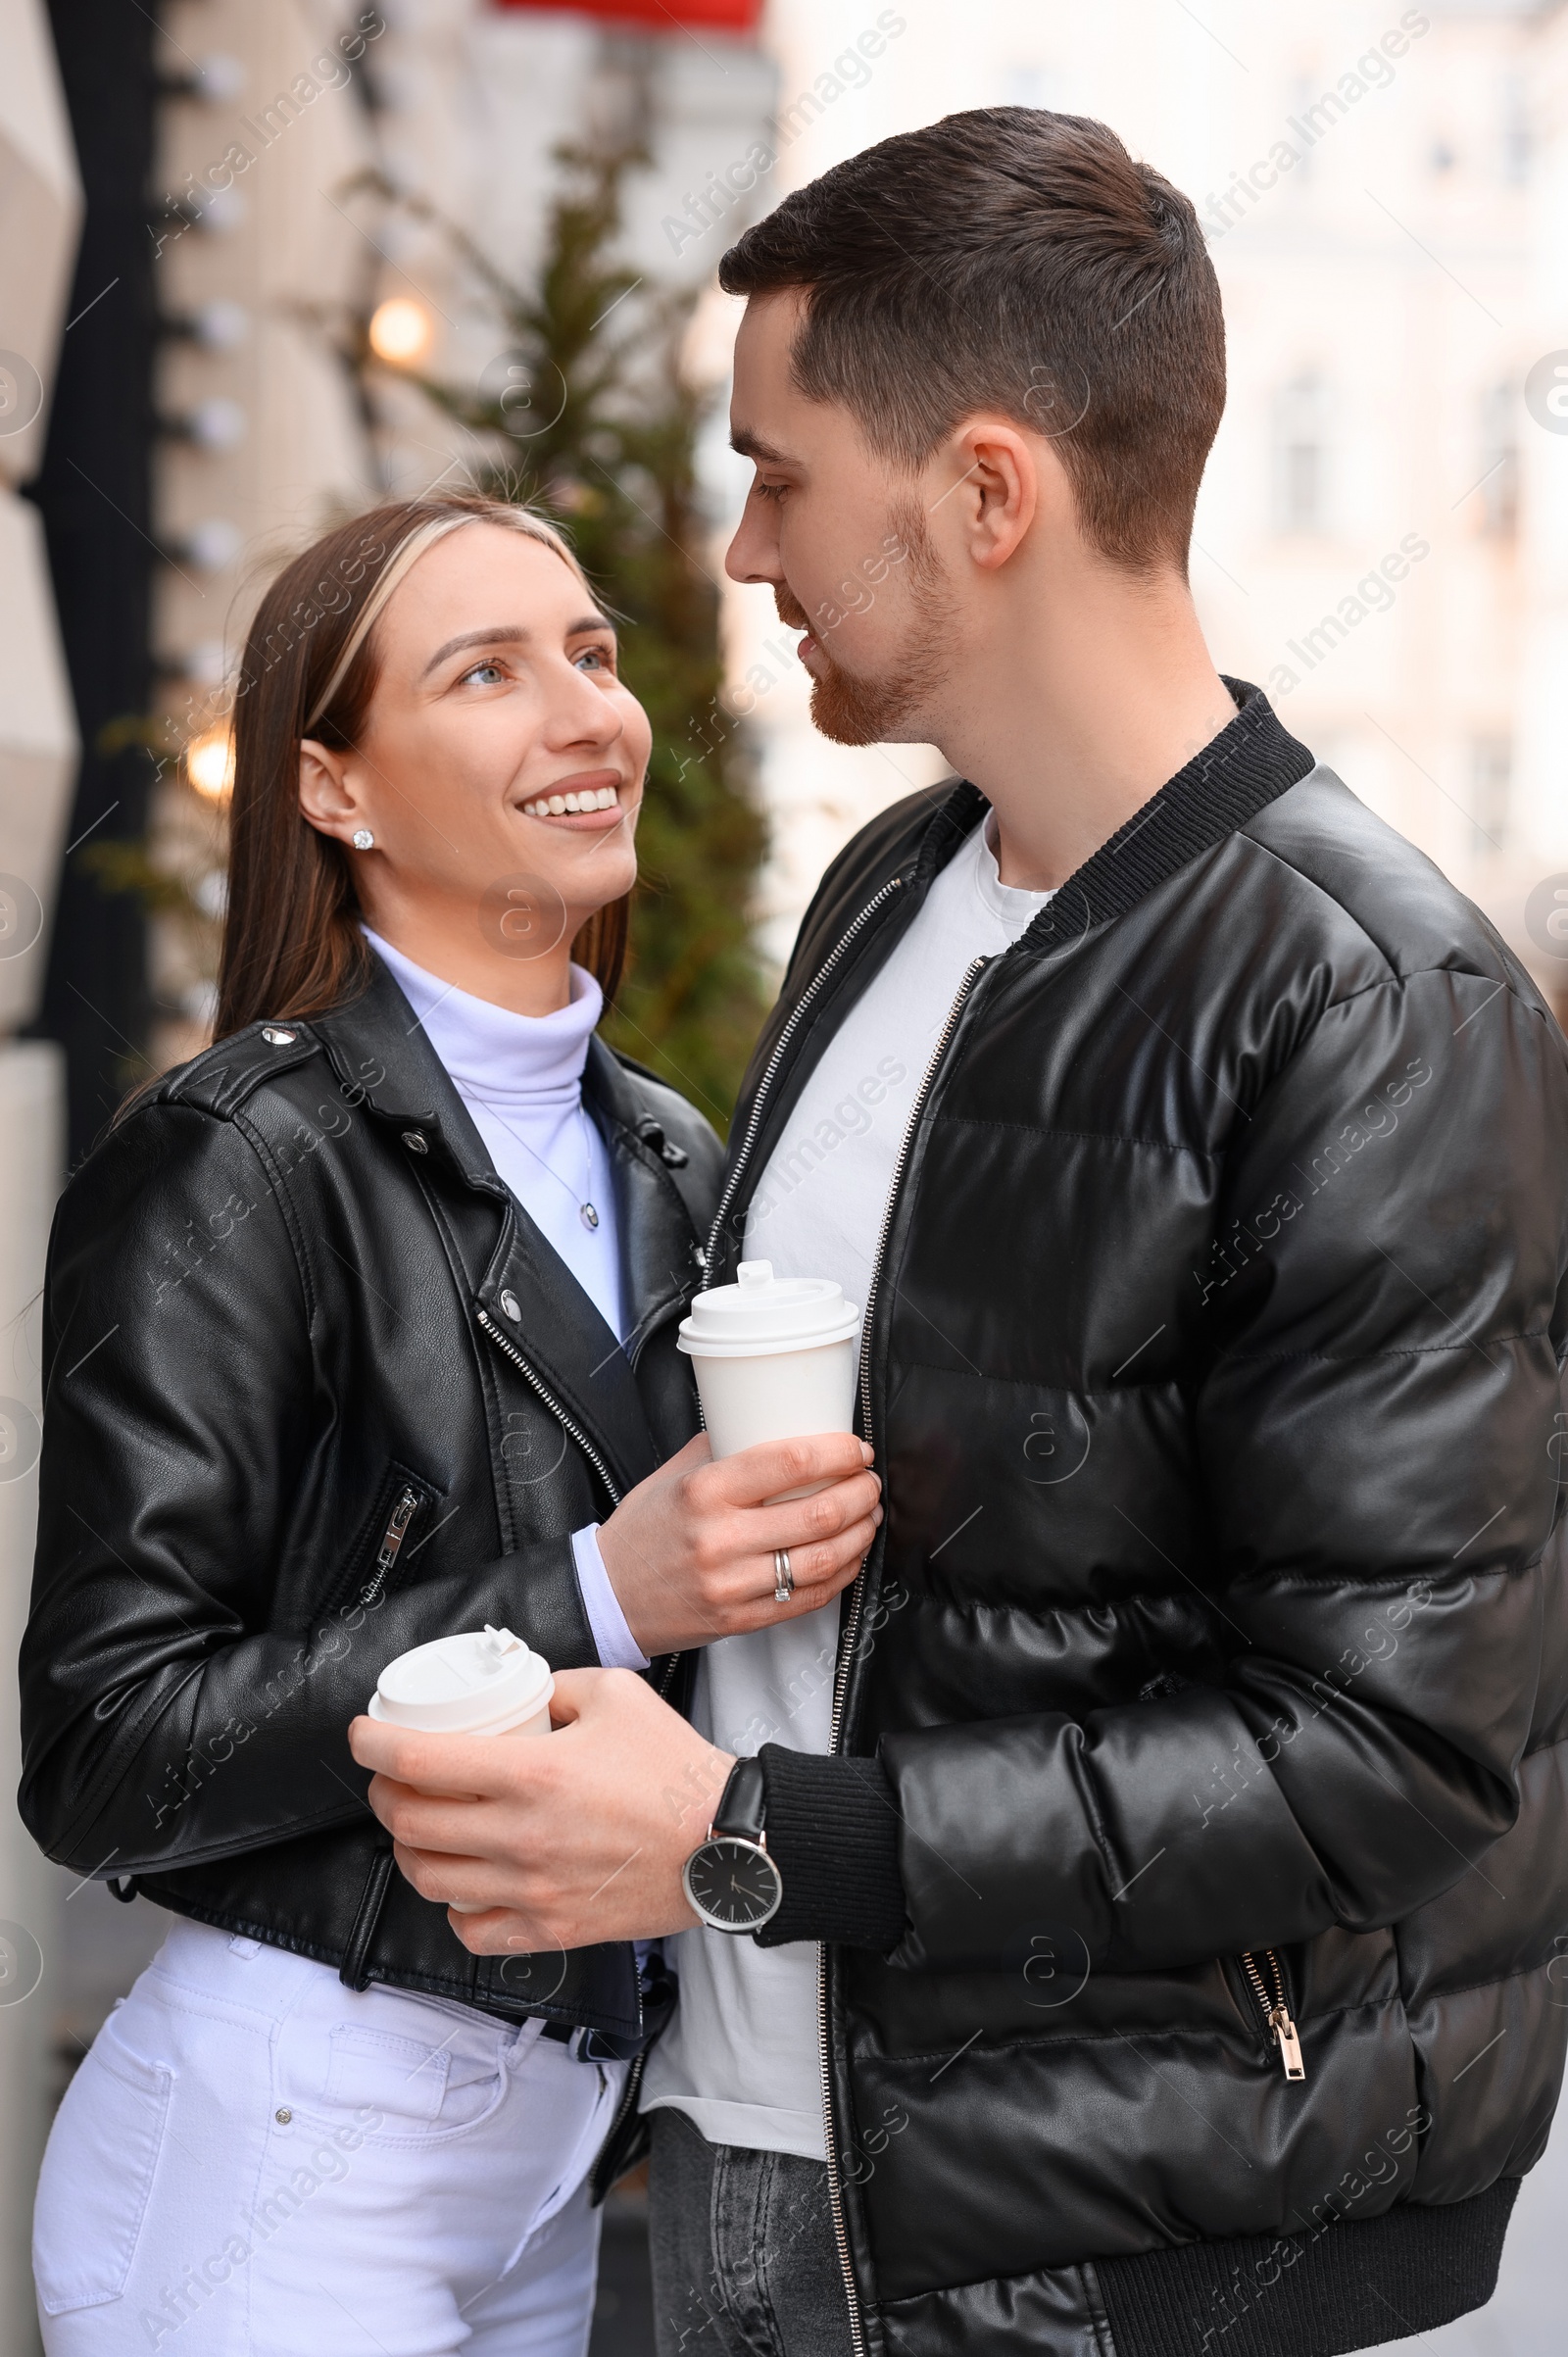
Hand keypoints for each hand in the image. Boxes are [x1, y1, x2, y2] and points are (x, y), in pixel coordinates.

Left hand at [348, 1668, 732, 1949]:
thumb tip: (521, 1692)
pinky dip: (454, 1907)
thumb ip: (556, 1687)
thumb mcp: (616, 1694)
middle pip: (409, 1824)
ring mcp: (532, 1890)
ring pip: (429, 1879)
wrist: (726, 1843)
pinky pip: (471, 1932)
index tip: (364, 1735)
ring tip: (422, 1828)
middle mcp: (521, 1836)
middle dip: (384, 1796)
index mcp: (533, 1773)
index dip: (374, 1744)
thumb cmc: (677, 1771)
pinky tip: (465, 1883)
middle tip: (392, 1779)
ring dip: (410, 1850)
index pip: (420, 1760)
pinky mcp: (551, 1928)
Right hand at [595, 1430, 881, 1655]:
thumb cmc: (641, 1532)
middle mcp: (720, 1539)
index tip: (855, 1449)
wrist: (606, 1597)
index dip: (837, 1453)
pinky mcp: (741, 1620)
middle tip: (869, 1482)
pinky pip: (808, 1598)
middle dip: (860, 1493)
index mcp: (703, 1492)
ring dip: (860, 1534)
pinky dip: (841, 1574)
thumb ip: (721, 1448)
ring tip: (868, 1516)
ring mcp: (732, 1585)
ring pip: (822, 1559)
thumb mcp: (671, 1476)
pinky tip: (848, 1556)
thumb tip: (768, 1420)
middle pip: (818, 1513)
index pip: (788, 1462)